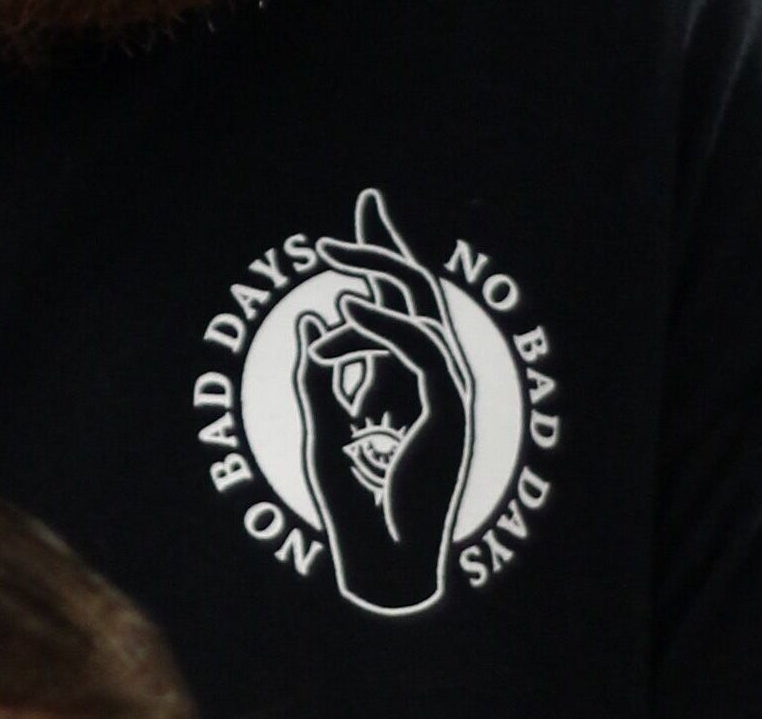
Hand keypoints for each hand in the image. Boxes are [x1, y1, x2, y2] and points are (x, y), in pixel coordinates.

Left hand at [295, 189, 472, 613]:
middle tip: (365, 203)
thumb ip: (319, 375)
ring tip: (330, 254)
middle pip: (420, 292)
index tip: (356, 220)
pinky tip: (347, 306)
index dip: (382, 259)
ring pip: (418, 309)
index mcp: (414, 380)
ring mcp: (449, 392)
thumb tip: (312, 317)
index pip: (403, 304)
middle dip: (391, 244)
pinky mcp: (449, 410)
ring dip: (374, 274)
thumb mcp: (322, 426)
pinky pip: (418, 348)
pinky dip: (383, 323)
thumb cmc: (356, 502)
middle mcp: (439, 378)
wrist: (383, 559)